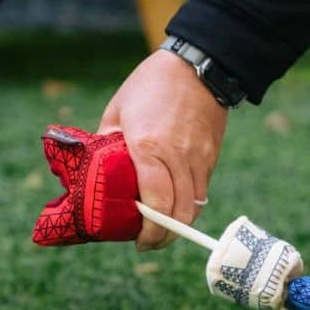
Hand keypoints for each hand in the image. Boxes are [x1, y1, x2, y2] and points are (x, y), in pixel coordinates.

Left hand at [98, 49, 227, 250]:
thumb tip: (98, 171)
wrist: (198, 67)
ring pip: (195, 205)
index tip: (139, 241)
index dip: (150, 230)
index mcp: (148, 147)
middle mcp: (178, 157)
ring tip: (164, 228)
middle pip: (179, 212)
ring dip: (180, 223)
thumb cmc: (151, 85)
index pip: (156, 202)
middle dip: (166, 236)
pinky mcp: (211, 156)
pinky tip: (177, 204)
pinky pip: (202, 190)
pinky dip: (190, 204)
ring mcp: (199, 158)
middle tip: (150, 242)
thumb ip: (108, 144)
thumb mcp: (118, 111)